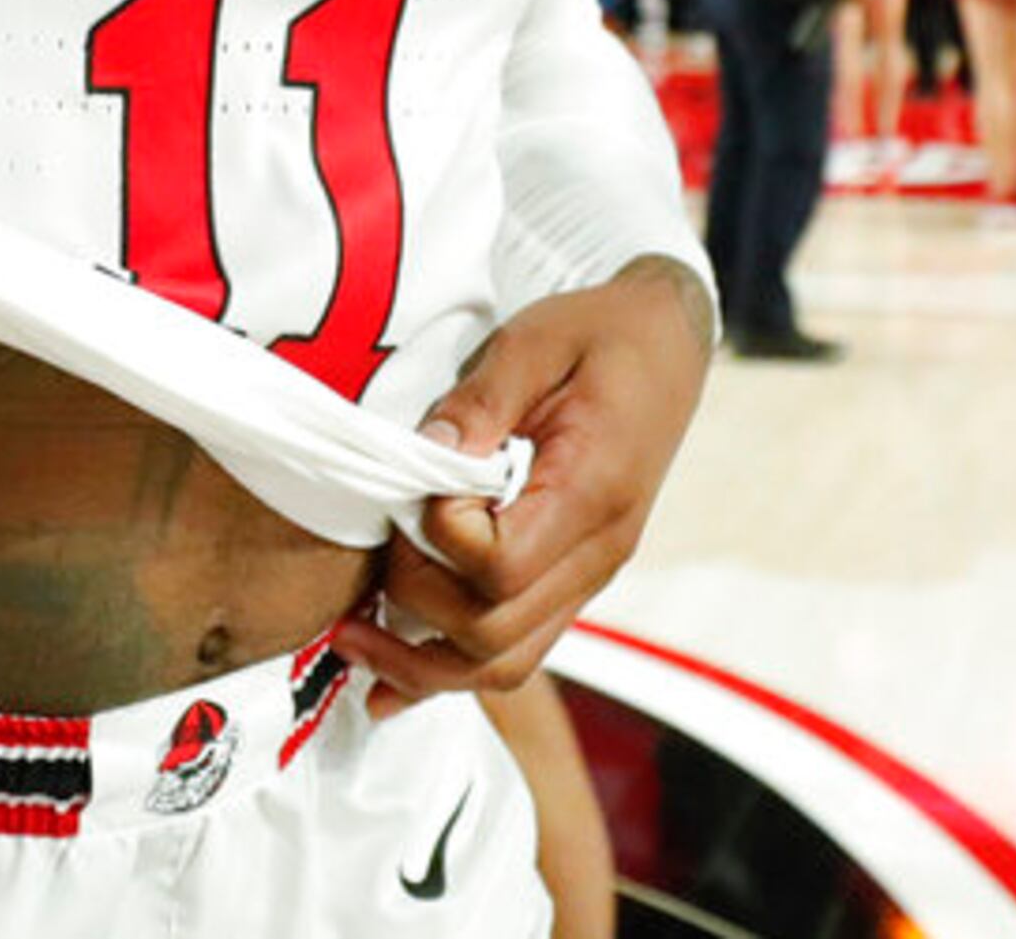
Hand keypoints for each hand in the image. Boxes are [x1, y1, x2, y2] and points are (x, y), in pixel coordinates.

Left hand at [336, 257, 711, 714]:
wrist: (666, 349)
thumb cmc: (598, 337)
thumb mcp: (535, 341)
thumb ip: (481, 400)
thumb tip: (427, 454)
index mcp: (592, 492)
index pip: (501, 566)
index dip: (439, 540)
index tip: (416, 490)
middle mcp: (597, 554)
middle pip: (496, 635)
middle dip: (413, 606)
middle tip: (365, 564)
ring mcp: (588, 576)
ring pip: (506, 663)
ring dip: (423, 667)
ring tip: (349, 643)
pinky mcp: (571, 580)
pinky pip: (516, 647)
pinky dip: (451, 666)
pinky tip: (393, 677)